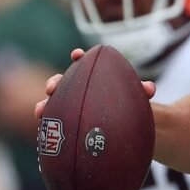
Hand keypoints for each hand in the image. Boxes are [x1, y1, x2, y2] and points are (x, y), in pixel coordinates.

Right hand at [34, 48, 155, 119]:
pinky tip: (42, 134)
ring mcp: (68, 108)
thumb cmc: (127, 107)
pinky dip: (46, 128)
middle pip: (61, 83)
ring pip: (52, 104)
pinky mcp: (65, 125)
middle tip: (51, 88)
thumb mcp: (135, 98)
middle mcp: (77, 91)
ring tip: (40, 111)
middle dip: (54, 82)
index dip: (79, 58)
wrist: (124, 129)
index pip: (83, 64)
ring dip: (43, 106)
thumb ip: (141, 91)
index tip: (77, 55)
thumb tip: (149, 89)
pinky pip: (53, 125)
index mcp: (92, 79)